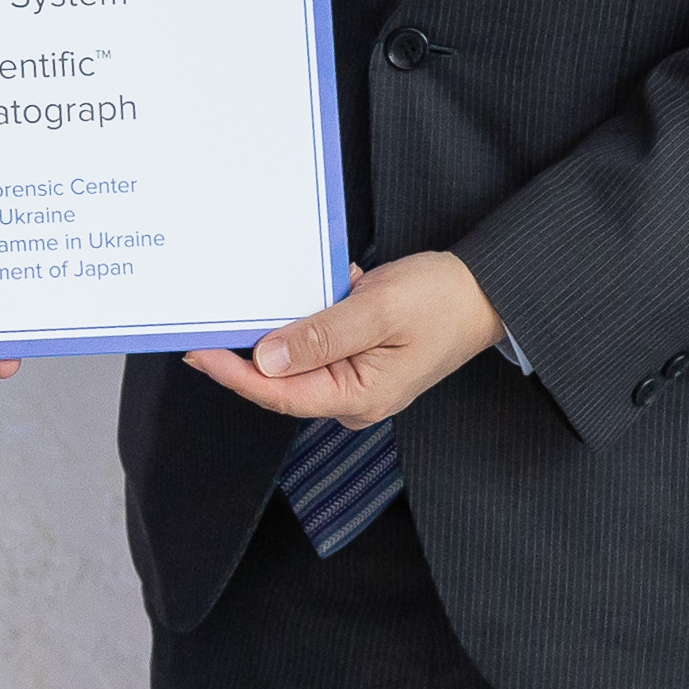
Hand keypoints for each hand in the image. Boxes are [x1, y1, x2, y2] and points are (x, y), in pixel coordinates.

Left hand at [185, 253, 500, 426]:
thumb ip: (322, 336)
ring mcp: (357, 378)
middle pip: (283, 381)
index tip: (200, 352)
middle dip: (247, 352)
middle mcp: (353, 397)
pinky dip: (306, 318)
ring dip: (278, 330)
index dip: (235, 374)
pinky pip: (318, 343)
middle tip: (208, 322)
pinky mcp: (360, 357)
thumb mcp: (378, 311)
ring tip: (246, 304)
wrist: (489, 291)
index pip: (280, 394)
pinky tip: (304, 292)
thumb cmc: (444, 301)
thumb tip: (267, 359)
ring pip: (298, 359)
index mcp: (358, 397)